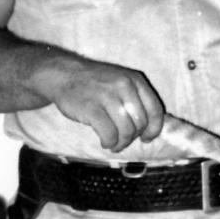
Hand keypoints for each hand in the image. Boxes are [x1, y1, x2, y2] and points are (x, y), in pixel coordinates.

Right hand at [35, 55, 165, 153]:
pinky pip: (109, 134)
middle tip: (123, 140)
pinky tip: (104, 142)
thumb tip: (150, 129)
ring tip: (113, 144)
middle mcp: (124, 86)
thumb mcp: (120, 82)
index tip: (146, 138)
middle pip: (140, 123)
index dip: (154, 129)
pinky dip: (109, 142)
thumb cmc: (95, 84)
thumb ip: (137, 100)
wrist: (65, 75)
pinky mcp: (92, 108)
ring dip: (121, 143)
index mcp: (135, 80)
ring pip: (126, 131)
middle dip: (133, 137)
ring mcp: (108, 96)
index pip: (155, 110)